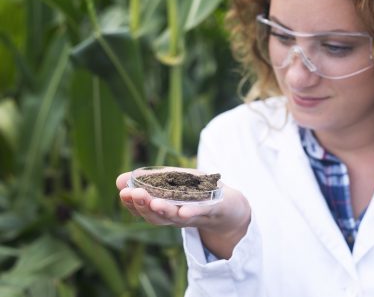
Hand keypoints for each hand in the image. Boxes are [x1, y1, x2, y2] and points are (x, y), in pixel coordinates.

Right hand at [116, 172, 250, 257]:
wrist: (231, 207)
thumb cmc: (198, 191)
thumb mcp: (173, 181)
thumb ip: (149, 180)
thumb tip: (118, 180)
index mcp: (165, 209)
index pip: (143, 210)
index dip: (131, 203)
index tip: (122, 192)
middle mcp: (177, 217)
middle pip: (156, 216)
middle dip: (143, 206)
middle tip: (132, 194)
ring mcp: (195, 216)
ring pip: (176, 217)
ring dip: (164, 211)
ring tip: (153, 202)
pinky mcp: (214, 211)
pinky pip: (202, 213)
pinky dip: (193, 213)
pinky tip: (183, 211)